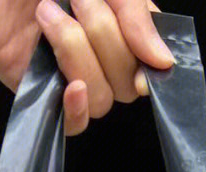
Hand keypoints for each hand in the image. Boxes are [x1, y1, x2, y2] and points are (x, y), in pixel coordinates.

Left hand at [0, 0, 173, 136]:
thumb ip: (136, 13)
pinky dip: (76, 109)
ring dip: (77, 52)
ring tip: (47, 13)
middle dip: (105, 36)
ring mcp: (71, 77)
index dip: (150, 59)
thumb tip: (163, 63)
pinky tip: (69, 84)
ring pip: (101, 98)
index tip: (142, 49)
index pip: (152, 61)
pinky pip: (73, 126)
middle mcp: (102, 58)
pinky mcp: (42, 94)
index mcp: (122, 28)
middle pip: (128, 83)